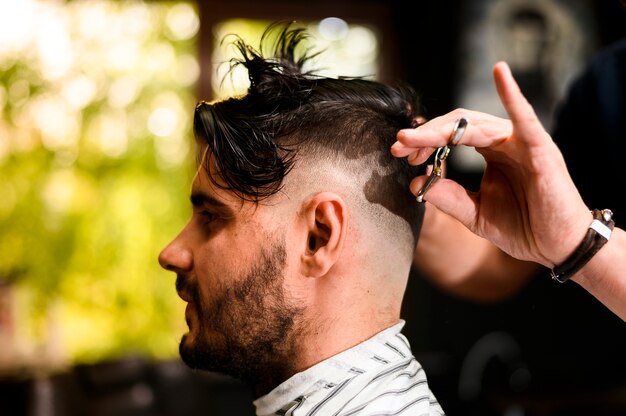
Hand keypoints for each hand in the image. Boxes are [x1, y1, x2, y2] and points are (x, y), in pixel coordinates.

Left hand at [392, 61, 590, 267]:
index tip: (400, 154)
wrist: (557, 247)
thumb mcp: (474, 213)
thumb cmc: (523, 227)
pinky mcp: (541, 148)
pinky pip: (525, 118)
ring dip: (441, 128)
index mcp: (491, 152)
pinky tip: (500, 72)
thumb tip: (415, 182)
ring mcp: (523, 141)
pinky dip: (513, 94)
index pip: (450, 134)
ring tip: (413, 138)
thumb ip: (447, 197)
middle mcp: (505, 141)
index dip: (423, 141)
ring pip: (476, 123)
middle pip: (458, 123)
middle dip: (424, 134)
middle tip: (399, 145)